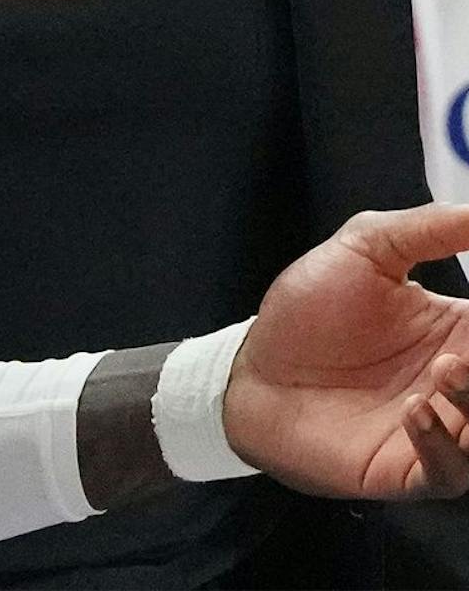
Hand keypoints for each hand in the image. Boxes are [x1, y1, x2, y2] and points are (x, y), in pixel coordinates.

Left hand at [224, 204, 468, 497]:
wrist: (253, 370)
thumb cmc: (310, 310)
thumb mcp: (366, 249)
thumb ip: (427, 229)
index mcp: (462, 332)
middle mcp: (462, 386)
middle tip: (464, 349)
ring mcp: (442, 432)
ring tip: (447, 369)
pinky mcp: (409, 469)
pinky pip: (450, 472)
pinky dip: (443, 444)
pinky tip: (415, 411)